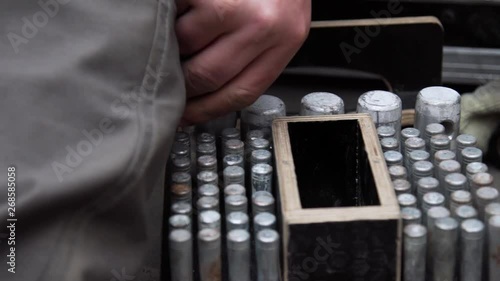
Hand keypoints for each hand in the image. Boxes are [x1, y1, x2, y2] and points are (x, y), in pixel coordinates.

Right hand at [176, 0, 310, 125]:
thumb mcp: (279, 19)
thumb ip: (255, 52)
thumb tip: (209, 91)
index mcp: (286, 38)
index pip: (243, 92)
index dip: (208, 110)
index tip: (188, 116)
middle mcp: (264, 25)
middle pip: (210, 77)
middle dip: (184, 82)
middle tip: (172, 77)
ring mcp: (235, 5)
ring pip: (186, 45)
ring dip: (176, 41)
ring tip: (181, 29)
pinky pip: (176, 17)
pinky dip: (172, 15)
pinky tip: (182, 10)